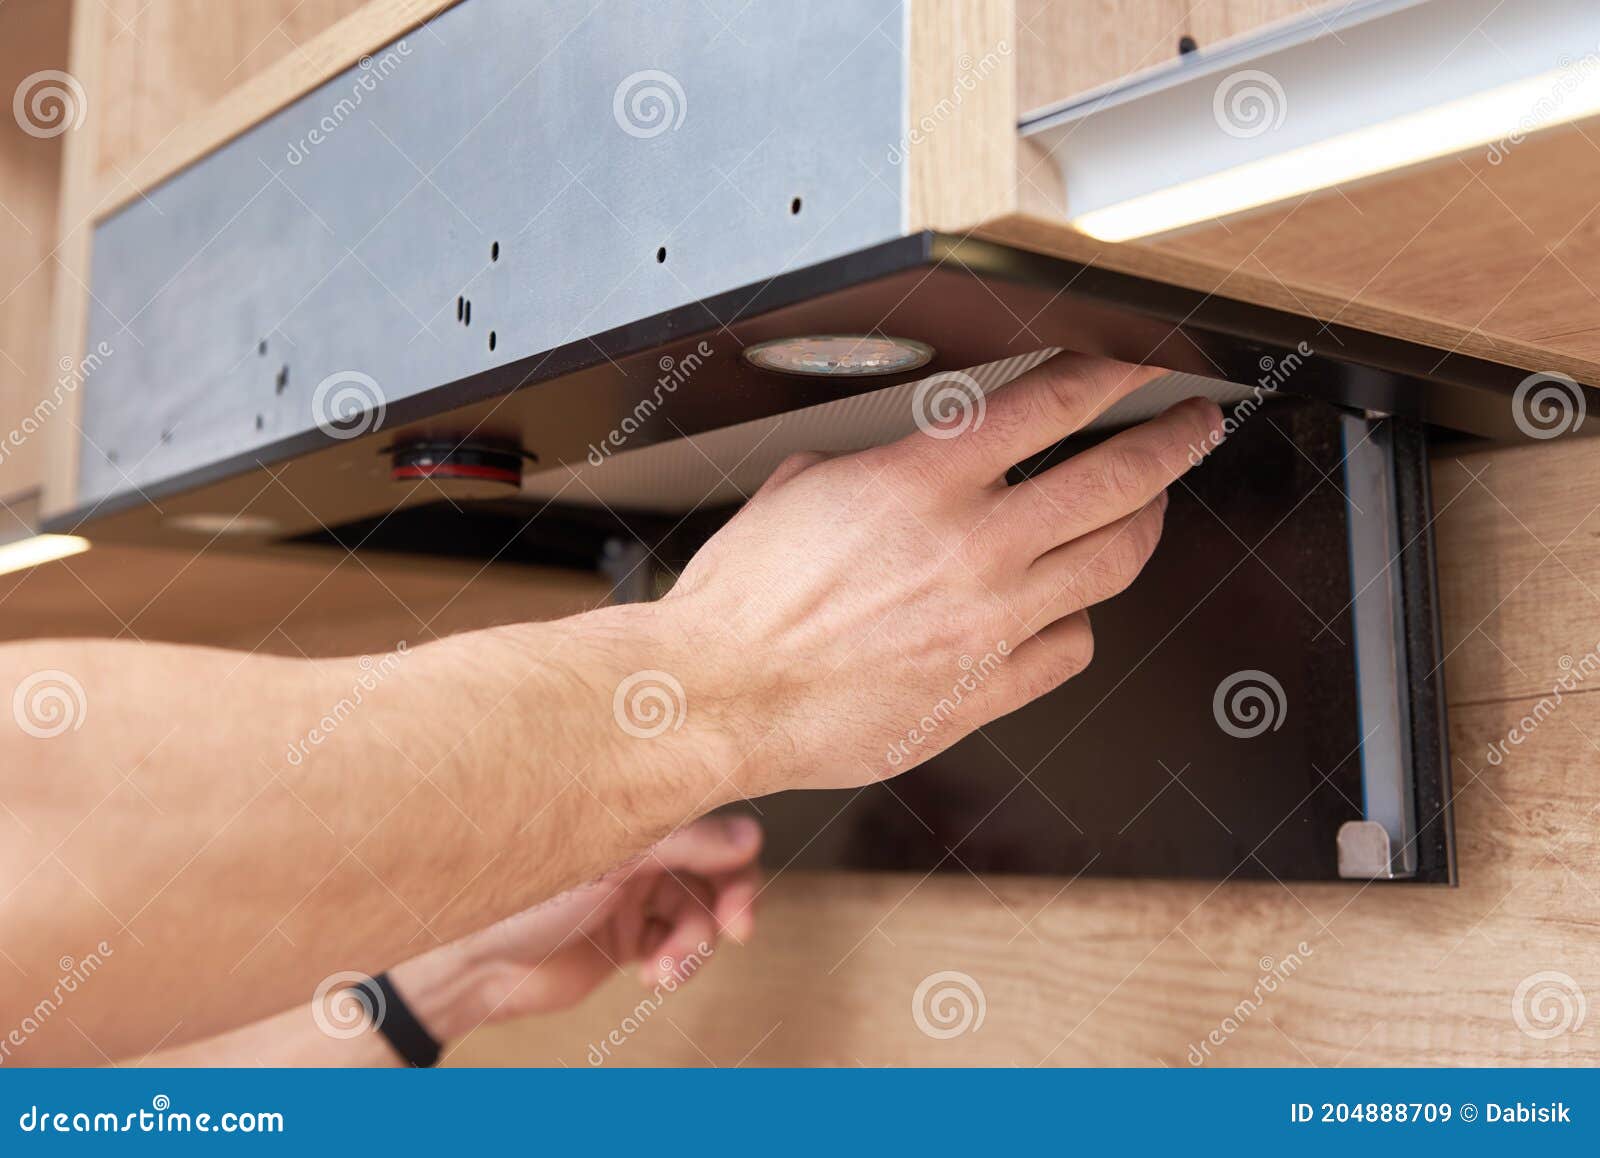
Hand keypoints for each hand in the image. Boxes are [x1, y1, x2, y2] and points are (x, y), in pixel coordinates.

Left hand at [387, 814, 760, 1039]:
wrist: (473, 967)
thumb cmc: (523, 900)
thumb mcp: (612, 866)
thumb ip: (683, 845)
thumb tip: (753, 836)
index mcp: (632, 816)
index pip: (708, 825)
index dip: (737, 860)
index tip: (741, 899)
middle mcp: (638, 850)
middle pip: (713, 871)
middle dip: (726, 905)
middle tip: (736, 932)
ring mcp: (634, 894)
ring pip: (698, 915)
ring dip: (694, 945)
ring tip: (665, 971)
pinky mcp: (627, 936)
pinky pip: (677, 945)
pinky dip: (676, 961)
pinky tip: (654, 975)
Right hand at [619, 352, 1222, 797]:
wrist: (719, 697)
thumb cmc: (743, 603)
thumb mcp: (800, 487)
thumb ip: (875, 465)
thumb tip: (904, 461)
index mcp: (922, 481)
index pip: (1055, 403)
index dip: (1116, 376)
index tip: (1141, 370)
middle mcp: (971, 547)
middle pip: (1116, 481)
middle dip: (1171, 444)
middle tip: (1192, 430)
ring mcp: (989, 624)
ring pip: (1113, 564)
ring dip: (1145, 525)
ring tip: (1148, 511)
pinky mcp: (985, 691)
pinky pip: (1073, 649)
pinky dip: (1082, 619)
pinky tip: (1070, 609)